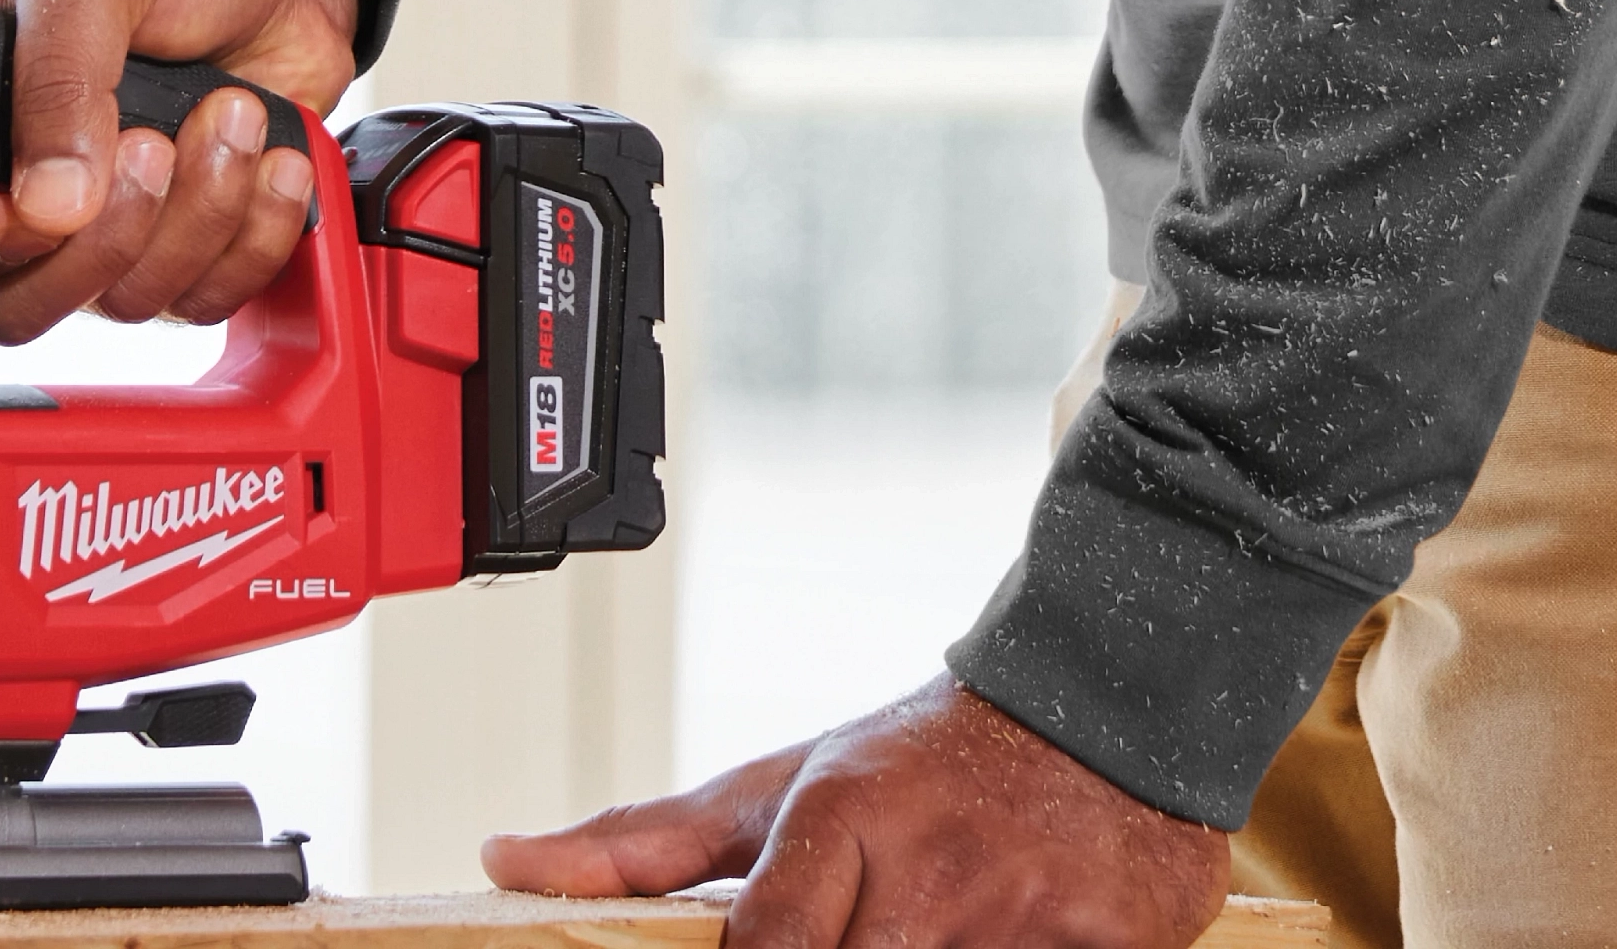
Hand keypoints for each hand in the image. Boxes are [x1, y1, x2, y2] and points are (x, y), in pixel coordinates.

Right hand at [0, 0, 361, 343]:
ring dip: (200, 212)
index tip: (50, 204)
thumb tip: (47, 202)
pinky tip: (273, 158)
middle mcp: (25, 190)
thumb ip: (57, 72)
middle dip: (108, 236)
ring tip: (230, 112)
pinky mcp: (190, 235)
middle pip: (22, 306)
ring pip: (127, 303)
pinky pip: (209, 298)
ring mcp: (109, 221)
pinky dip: (255, 236)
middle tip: (157, 142)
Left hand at [483, 673, 1229, 948]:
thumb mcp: (789, 783)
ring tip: (946, 918)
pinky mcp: (1110, 948)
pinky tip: (1009, 932)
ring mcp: (1026, 916)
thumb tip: (506, 860)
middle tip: (885, 916)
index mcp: (845, 818)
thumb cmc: (926, 754)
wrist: (1106, 692)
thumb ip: (648, 842)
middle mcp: (933, 869)